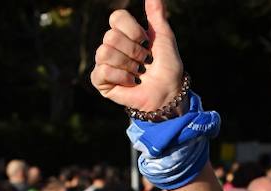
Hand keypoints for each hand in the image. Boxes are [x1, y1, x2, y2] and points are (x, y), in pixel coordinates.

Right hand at [89, 0, 184, 114]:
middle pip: (111, 36)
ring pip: (105, 52)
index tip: (146, 41)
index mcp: (124, 33)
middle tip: (145, 62)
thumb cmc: (168, 67)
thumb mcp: (164, 38)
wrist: (169, 94)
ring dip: (129, 65)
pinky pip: (103, 71)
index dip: (133, 30)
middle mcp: (112, 46)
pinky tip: (132, 83)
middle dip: (134, 51)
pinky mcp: (101, 81)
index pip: (116, 17)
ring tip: (139, 73)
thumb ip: (157, 15)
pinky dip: (122, 77)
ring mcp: (105, 62)